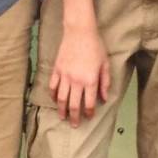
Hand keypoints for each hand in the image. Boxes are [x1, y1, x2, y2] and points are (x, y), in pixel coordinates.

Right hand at [47, 1, 111, 125]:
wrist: (79, 32)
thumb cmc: (95, 46)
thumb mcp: (105, 64)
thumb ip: (105, 83)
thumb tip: (104, 98)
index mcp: (90, 80)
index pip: (89, 102)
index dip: (89, 112)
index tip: (89, 117)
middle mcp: (77, 81)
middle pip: (74, 105)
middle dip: (74, 117)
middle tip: (74, 125)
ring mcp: (65, 76)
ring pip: (61, 98)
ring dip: (62, 110)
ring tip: (62, 117)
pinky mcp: (57, 70)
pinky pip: (53, 87)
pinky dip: (53, 95)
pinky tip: (55, 100)